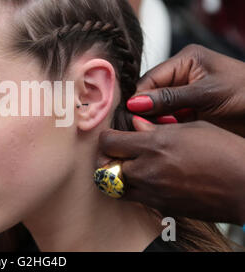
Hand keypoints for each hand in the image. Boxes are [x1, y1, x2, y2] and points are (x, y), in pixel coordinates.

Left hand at [99, 117, 244, 224]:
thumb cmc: (224, 152)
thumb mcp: (191, 128)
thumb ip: (156, 128)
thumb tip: (136, 124)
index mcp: (154, 146)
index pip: (109, 143)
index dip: (107, 137)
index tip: (111, 136)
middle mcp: (148, 170)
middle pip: (106, 166)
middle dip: (109, 157)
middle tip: (117, 152)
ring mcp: (153, 192)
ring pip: (116, 186)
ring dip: (118, 175)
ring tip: (130, 166)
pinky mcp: (161, 207)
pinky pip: (136, 198)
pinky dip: (134, 189)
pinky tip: (148, 179)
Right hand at [127, 44, 244, 135]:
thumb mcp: (207, 93)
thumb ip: (170, 98)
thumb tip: (135, 102)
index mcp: (185, 61)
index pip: (151, 78)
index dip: (139, 97)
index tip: (131, 114)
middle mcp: (182, 76)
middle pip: (151, 94)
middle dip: (146, 111)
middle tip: (141, 128)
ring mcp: (186, 95)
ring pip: (158, 109)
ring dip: (156, 121)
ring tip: (154, 133)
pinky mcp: (191, 112)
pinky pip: (170, 120)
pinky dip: (166, 128)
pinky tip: (165, 136)